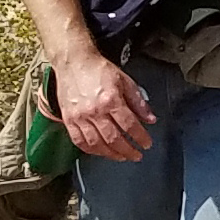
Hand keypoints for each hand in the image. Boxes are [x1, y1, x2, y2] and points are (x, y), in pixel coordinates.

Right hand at [52, 45, 151, 159]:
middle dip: (128, 150)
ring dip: (111, 154)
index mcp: (111, 100)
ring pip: (97, 144)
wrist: (74, 62)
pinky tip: (101, 152)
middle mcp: (94, 111)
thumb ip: (138, 102)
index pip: (129, 125)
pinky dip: (91, 151)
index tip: (147, 144)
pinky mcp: (68, 120)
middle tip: (137, 156)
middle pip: (114, 139)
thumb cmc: (99, 70)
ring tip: (122, 157)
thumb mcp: (125, 81)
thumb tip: (151, 119)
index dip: (140, 137)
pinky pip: (79, 141)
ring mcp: (79, 117)